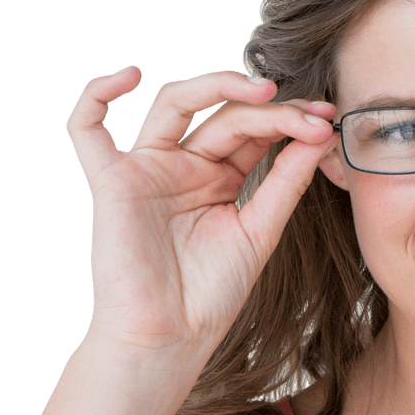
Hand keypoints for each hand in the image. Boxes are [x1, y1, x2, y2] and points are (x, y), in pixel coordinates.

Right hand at [65, 66, 338, 359]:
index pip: (255, 131)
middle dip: (270, 110)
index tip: (328, 121)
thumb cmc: (211, 295)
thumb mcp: (260, 232)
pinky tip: (128, 74)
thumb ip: (285, 182)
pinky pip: (87, 129)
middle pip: (224, 115)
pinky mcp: (113, 182)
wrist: (171, 339)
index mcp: (220, 178)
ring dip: (217, 86)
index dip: (290, 120)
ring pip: (174, 104)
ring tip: (263, 90)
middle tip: (310, 114)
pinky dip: (97, 94)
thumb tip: (319, 134)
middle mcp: (185, 166)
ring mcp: (148, 169)